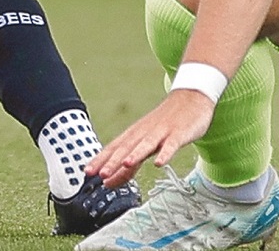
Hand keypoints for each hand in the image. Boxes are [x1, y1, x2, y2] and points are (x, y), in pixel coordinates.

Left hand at [87, 90, 215, 186]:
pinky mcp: (178, 133)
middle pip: (126, 147)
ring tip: (125, 164)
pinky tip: (159, 163)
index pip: (114, 148)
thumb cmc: (166, 124)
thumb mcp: (147, 143)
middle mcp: (145, 132)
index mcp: (135, 134)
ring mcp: (162, 132)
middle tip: (100, 174)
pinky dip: (165, 153)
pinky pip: (171, 145)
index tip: (87, 171)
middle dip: (112, 161)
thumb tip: (113, 179)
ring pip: (146, 145)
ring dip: (135, 155)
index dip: (100, 160)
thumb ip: (131, 161)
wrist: (191, 98)